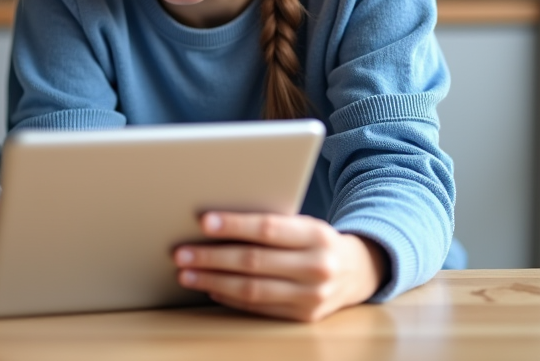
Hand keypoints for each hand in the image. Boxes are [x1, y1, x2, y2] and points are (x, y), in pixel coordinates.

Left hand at [173, 212, 387, 321]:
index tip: (203, 222)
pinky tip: (209, 287)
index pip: (269, 229)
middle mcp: (317, 267)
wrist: (358, 271)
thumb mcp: (303, 223)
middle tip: (181, 253)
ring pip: (252, 289)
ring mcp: (312, 297)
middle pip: (254, 262)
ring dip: (213, 281)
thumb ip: (271, 224)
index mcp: (316, 235)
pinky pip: (258, 308)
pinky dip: (229, 297)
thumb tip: (215, 223)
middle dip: (212, 257)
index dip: (235, 225)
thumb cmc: (316, 240)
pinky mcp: (304, 317)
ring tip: (186, 273)